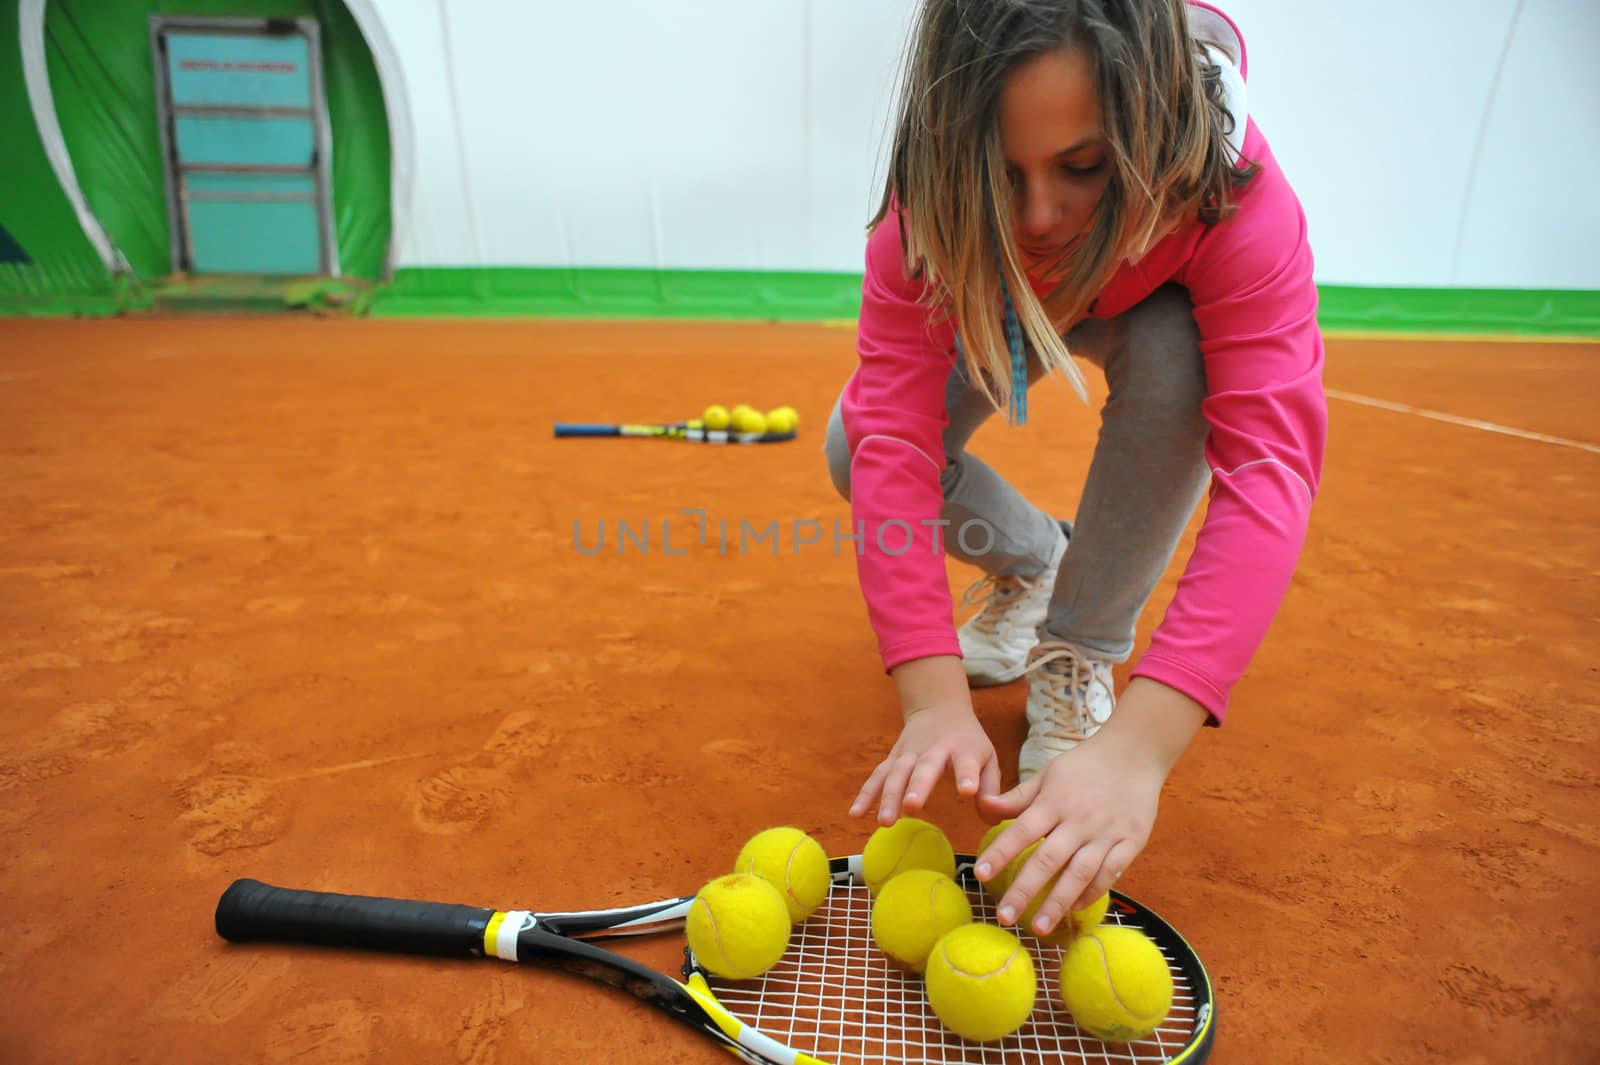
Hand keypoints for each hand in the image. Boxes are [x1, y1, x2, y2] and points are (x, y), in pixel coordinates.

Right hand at [850, 700, 1001, 825]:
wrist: (939, 708)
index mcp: (963, 749)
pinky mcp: (892, 759)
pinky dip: (865, 794)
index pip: (966, 763)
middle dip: (917, 786)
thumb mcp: (988, 758)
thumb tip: (989, 818)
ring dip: (889, 796)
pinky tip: (855, 814)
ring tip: (886, 821)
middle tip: (912, 806)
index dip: (967, 776)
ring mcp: (909, 753)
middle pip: (924, 768)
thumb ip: (990, 789)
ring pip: (896, 774)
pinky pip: (877, 777)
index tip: (967, 792)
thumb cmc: (968, 742)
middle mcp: (934, 749)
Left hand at [972, 678, 1207, 934]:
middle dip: (1024, 890)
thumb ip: (1017, 797)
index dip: (1000, 852)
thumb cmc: (1085, 765)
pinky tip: (1075, 908)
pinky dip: (1092, 892)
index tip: (979, 873)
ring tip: (1038, 927)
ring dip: (1058, 902)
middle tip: (1004, 916)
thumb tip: (982, 806)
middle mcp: (1078, 821)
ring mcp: (1106, 834)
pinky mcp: (1130, 843)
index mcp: (1054, 802)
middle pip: (1048, 860)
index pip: (1021, 831)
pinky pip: (1110, 873)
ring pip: (1079, 873)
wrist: (1136, 753)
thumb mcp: (1048, 774)